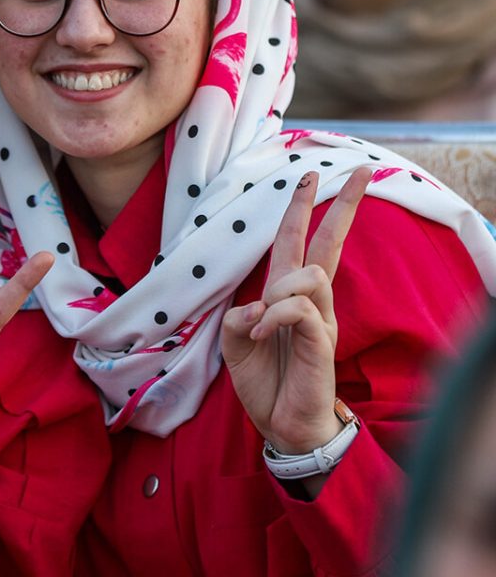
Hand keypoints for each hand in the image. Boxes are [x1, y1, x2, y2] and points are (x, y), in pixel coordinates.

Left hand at [221, 168, 368, 464]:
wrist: (281, 425)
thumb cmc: (264, 381)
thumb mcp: (234, 343)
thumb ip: (238, 316)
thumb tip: (253, 305)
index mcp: (286, 294)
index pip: (299, 242)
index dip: (303, 209)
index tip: (311, 175)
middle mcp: (309, 301)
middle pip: (328, 243)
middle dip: (343, 205)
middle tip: (361, 171)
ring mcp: (320, 320)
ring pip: (309, 274)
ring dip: (277, 290)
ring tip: (260, 323)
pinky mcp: (322, 341)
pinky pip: (300, 309)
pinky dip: (274, 316)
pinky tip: (262, 334)